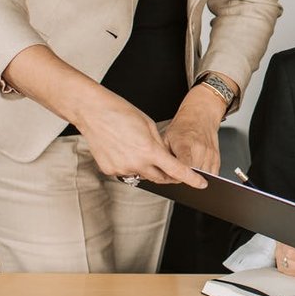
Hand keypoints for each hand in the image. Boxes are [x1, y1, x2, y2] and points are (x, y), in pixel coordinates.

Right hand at [73, 90, 206, 188]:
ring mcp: (121, 168)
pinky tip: (124, 150)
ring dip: (147, 168)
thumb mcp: (149, 125)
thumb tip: (165, 158)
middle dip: (169, 175)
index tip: (200, 183)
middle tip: (172, 166)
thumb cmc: (120, 112)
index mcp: (149, 150)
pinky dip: (130, 165)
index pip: (176, 170)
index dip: (191, 178)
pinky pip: (126, 172)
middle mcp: (136, 163)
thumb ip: (159, 145)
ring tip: (138, 148)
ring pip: (142, 175)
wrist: (93, 112)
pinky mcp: (110, 170)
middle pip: (161, 178)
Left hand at [160, 87, 225, 175]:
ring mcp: (210, 154)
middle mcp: (200, 149)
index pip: (185, 165)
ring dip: (195, 177)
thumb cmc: (183, 126)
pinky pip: (212, 174)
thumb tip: (162, 171)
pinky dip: (205, 176)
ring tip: (188, 171)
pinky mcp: (216, 158)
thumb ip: (165, 156)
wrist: (201, 115)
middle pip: (194, 173)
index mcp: (185, 144)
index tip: (174, 178)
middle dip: (184, 177)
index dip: (179, 175)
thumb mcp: (167, 138)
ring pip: (204, 176)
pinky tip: (198, 170)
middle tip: (177, 174)